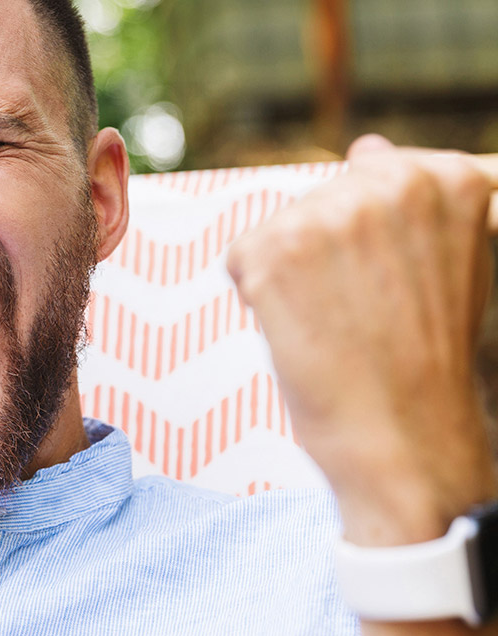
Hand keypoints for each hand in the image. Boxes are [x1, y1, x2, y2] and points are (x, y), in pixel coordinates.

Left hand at [227, 135, 496, 546]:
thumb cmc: (426, 362)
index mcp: (447, 178)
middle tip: (365, 315)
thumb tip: (366, 144)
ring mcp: (331, 212)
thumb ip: (412, 201)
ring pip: (279, 229)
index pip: (373, 175)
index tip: (397, 291)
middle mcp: (392, 181)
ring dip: (291, 277)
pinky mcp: (275, 249)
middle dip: (327, 256)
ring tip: (339, 325)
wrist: (405, 439)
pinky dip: (256, 296)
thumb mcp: (442, 265)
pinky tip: (301, 330)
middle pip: (320, 202)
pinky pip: (241, 258)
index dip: (371, 245)